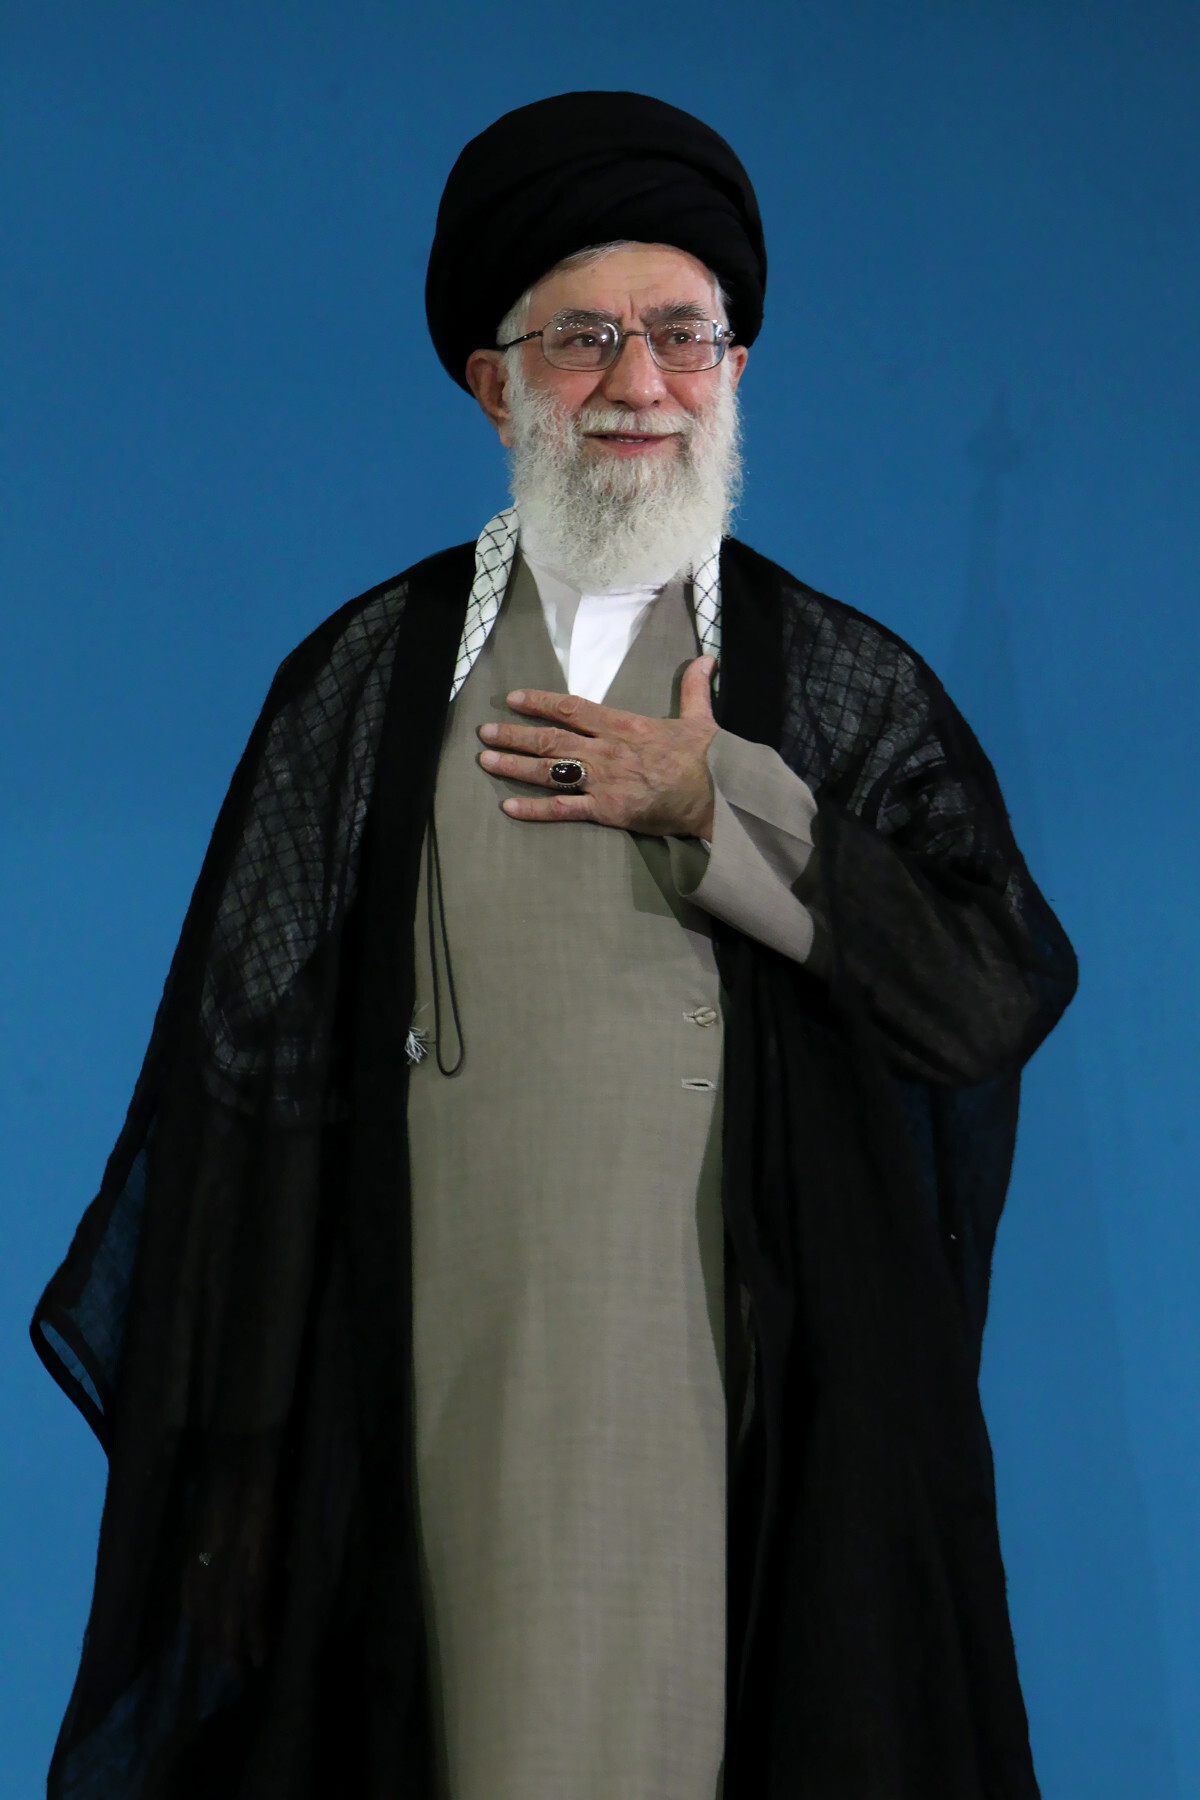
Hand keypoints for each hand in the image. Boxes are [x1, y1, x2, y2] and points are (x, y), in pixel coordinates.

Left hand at [477, 655, 719, 837]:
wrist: (719, 796)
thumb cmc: (709, 759)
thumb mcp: (700, 717)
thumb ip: (695, 687)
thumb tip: (707, 658)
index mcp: (624, 725)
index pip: (572, 708)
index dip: (539, 702)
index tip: (513, 700)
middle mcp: (606, 750)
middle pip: (550, 740)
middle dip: (513, 735)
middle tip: (484, 734)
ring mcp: (604, 781)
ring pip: (549, 771)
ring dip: (514, 766)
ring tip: (486, 762)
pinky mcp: (607, 810)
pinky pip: (564, 810)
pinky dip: (535, 809)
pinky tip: (509, 807)